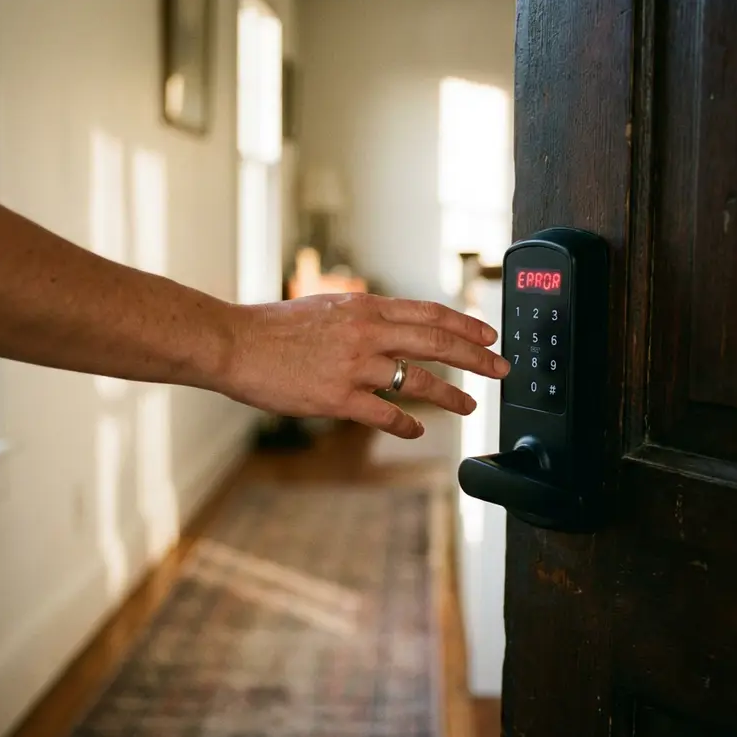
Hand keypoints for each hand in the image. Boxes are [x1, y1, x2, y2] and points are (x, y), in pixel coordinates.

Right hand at [217, 293, 508, 437]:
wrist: (234, 344)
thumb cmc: (273, 327)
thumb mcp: (325, 306)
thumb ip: (362, 316)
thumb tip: (391, 327)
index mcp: (364, 306)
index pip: (428, 312)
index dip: (464, 325)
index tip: (489, 335)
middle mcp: (366, 332)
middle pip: (436, 342)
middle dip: (476, 356)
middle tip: (501, 368)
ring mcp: (354, 366)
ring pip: (417, 380)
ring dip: (451, 394)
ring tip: (470, 405)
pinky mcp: (337, 398)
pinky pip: (384, 414)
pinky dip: (406, 425)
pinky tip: (418, 431)